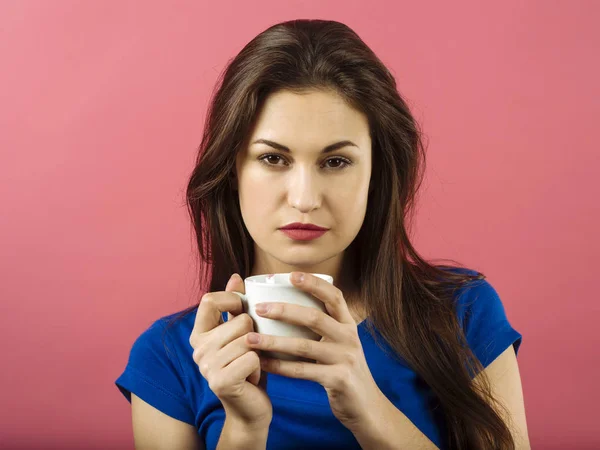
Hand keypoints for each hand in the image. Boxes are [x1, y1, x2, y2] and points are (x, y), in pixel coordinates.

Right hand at [189, 273, 271, 427]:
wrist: (250, 408)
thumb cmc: (248, 366)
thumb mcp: (240, 333)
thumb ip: (234, 306)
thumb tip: (235, 276)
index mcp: (199, 334)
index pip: (209, 299)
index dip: (232, 299)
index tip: (244, 309)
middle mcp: (198, 349)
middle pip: (239, 320)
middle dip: (255, 334)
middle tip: (250, 352)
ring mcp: (207, 366)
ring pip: (248, 339)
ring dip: (258, 352)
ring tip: (251, 364)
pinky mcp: (220, 382)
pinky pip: (253, 357)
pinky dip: (260, 367)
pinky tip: (252, 377)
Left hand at [246, 272, 384, 430]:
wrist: (367, 406)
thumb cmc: (343, 369)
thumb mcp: (340, 343)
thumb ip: (323, 326)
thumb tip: (289, 304)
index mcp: (348, 324)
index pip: (334, 296)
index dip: (314, 283)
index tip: (291, 275)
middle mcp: (349, 337)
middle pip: (315, 317)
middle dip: (284, 310)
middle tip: (258, 308)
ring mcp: (345, 359)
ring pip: (304, 346)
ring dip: (274, 342)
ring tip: (250, 339)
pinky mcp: (339, 380)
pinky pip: (303, 371)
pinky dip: (280, 367)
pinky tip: (263, 364)